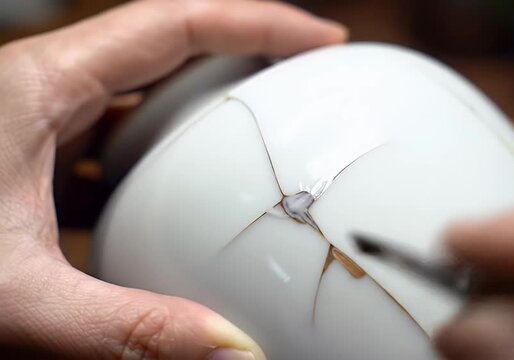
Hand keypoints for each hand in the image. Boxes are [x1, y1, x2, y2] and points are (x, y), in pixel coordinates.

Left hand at [0, 1, 345, 358]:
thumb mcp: (16, 298)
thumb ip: (128, 328)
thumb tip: (232, 348)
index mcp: (39, 88)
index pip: (173, 25)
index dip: (256, 24)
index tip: (319, 40)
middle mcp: (43, 92)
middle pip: (168, 50)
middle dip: (244, 58)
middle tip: (306, 85)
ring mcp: (39, 125)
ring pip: (143, 97)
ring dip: (203, 110)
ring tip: (262, 136)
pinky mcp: (35, 160)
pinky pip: (116, 142)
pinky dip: (163, 157)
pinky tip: (188, 195)